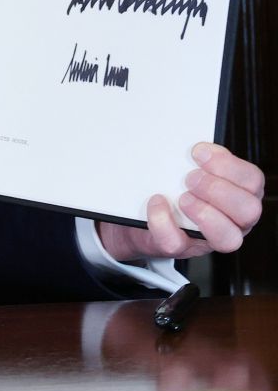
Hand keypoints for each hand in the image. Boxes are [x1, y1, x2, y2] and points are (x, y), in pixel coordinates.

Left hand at [97, 143, 265, 262]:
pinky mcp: (181, 249)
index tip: (198, 152)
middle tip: (190, 178)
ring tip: (182, 197)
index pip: (253, 180)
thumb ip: (192, 156)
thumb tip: (189, 141)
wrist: (137, 215)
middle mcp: (232, 220)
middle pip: (250, 209)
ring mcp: (209, 238)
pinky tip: (157, 204)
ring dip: (204, 213)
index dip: (229, 165)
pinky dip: (163, 221)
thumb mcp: (184, 166)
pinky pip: (177, 244)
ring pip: (230, 238)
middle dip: (218, 189)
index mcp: (238, 193)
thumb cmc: (169, 187)